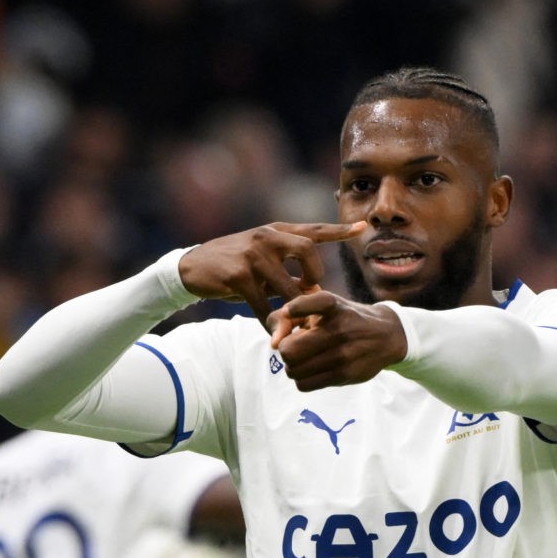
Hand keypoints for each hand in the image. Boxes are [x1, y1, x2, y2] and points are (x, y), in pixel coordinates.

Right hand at [178, 221, 364, 323]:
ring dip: (295, 309)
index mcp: (276, 232)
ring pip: (288, 287)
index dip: (339, 230)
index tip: (363, 227)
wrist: (192, 267)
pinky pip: (264, 305)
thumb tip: (315, 291)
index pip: (313, 230)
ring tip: (297, 322)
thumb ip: (287, 270)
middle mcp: (267, 238)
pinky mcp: (239, 275)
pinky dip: (270, 321)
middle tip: (311, 291)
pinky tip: (272, 330)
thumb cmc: (233, 266)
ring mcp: (253, 255)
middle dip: (315, 275)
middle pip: (307, 251)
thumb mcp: (262, 260)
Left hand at [268, 291, 407, 390]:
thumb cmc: (344, 318)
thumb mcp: (323, 306)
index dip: (295, 308)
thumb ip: (289, 316)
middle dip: (285, 350)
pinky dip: (302, 378)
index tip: (290, 312)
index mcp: (333, 306)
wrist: (386, 336)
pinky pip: (304, 384)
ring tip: (305, 359)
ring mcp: (343, 354)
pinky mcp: (345, 374)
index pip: (314, 302)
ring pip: (294, 370)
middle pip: (288, 350)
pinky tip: (313, 369)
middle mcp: (339, 328)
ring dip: (293, 366)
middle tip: (295, 346)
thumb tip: (273, 343)